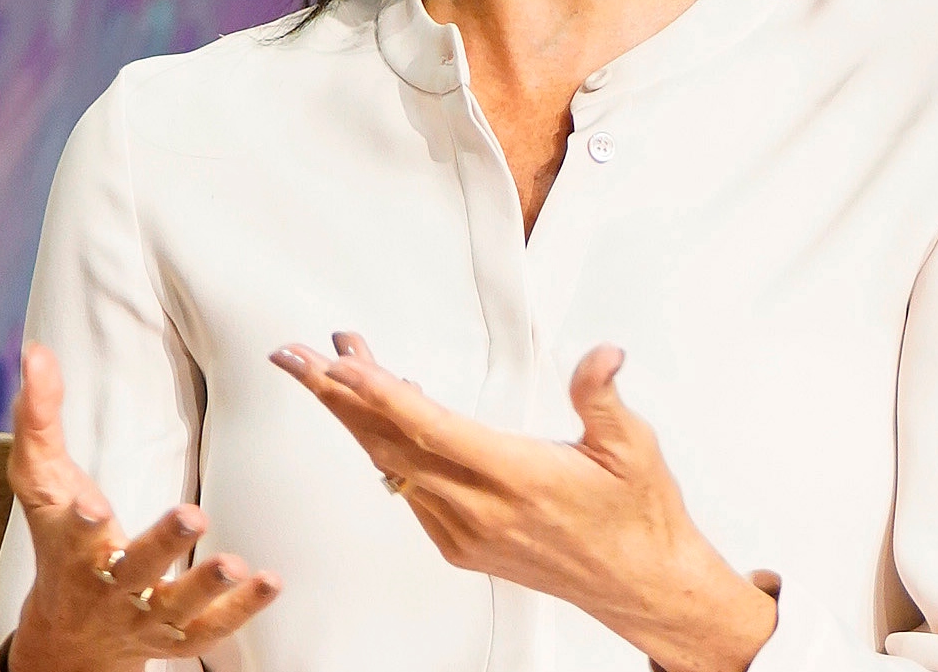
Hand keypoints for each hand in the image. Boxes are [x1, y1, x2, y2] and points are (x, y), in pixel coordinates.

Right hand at [6, 343, 280, 671]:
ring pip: (174, 606)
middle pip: (132, 568)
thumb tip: (35, 352)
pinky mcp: (174, 635)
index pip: (71, 534)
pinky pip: (209, 628)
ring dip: (206, 586)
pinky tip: (271, 581)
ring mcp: (142, 614)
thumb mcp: (43, 483)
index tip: (91, 505)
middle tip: (193, 515)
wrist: (69, 633)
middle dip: (160, 545)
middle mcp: (107, 584)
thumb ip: (39, 419)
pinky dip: (240, 609)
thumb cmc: (61, 538)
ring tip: (238, 564)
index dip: (80, 523)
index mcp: (71, 546)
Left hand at [270, 333, 776, 671]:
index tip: (340, 361)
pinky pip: (409, 490)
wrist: (641, 584)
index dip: (378, 393)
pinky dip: (386, 448)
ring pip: (393, 467)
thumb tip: (603, 355)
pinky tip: (380, 413)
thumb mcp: (634, 448)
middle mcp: (480, 510)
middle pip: (389, 444)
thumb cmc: (639, 515)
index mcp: (518, 478)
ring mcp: (465, 531)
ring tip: (329, 368)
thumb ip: (603, 397)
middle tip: (296, 354)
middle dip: (336, 394)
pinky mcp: (461, 544)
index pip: (429, 429)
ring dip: (357, 415)